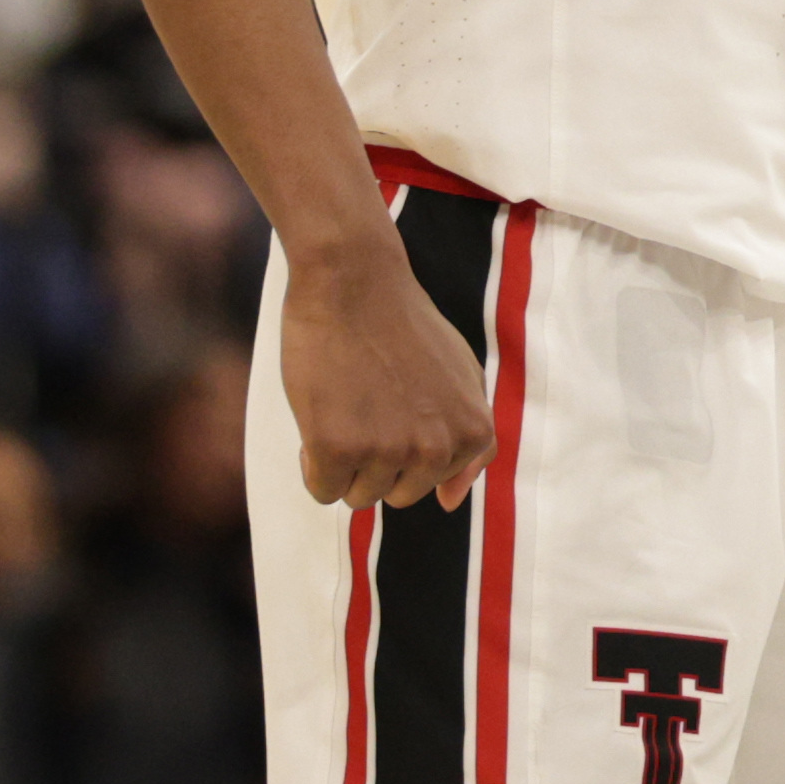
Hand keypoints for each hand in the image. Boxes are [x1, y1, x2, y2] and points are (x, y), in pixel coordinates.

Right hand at [277, 238, 494, 511]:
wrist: (353, 280)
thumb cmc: (400, 325)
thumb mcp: (460, 376)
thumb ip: (468, 439)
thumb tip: (451, 502)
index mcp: (471, 431)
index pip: (433, 482)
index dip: (406, 445)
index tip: (397, 404)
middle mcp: (436, 448)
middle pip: (395, 495)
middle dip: (376, 460)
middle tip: (367, 404)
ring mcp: (387, 450)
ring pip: (357, 496)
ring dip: (344, 461)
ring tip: (346, 405)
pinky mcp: (338, 449)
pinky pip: (322, 490)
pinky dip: (313, 463)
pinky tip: (319, 417)